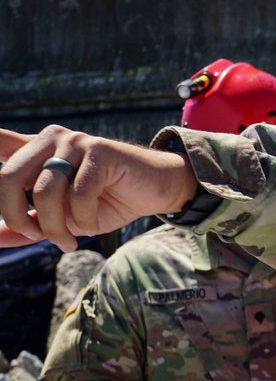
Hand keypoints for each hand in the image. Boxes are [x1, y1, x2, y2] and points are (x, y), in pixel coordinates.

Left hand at [0, 126, 197, 251]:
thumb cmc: (106, 202)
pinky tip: (86, 228)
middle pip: (7, 178)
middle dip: (14, 217)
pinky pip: (77, 194)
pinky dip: (79, 220)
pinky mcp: (100, 151)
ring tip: (66, 241)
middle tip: (31, 237)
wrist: (156, 190)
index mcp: (34, 150)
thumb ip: (24, 223)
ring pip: (44, 191)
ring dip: (53, 226)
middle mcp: (49, 139)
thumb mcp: (59, 219)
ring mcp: (75, 142)